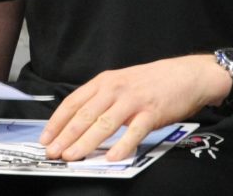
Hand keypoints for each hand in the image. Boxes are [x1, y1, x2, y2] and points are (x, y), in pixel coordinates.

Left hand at [39, 54, 229, 161]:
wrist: (187, 75)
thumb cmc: (153, 82)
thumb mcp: (121, 83)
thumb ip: (102, 100)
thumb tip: (78, 125)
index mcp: (105, 81)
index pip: (74, 102)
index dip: (57, 121)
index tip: (45, 138)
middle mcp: (115, 88)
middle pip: (84, 115)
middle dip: (66, 135)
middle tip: (53, 152)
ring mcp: (133, 100)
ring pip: (104, 124)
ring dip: (85, 142)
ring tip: (72, 157)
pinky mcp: (151, 112)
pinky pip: (133, 132)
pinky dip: (121, 146)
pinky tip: (111, 157)